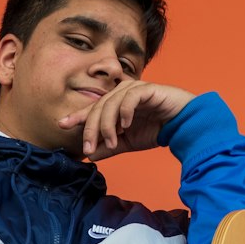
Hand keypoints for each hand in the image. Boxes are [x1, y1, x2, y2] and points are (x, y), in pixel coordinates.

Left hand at [59, 81, 194, 161]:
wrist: (182, 124)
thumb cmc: (155, 130)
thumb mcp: (128, 143)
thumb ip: (109, 147)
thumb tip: (90, 155)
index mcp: (115, 105)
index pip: (93, 109)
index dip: (77, 116)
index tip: (62, 124)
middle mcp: (122, 93)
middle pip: (98, 107)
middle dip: (91, 128)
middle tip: (89, 147)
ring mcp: (134, 89)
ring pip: (111, 102)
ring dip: (108, 124)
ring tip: (112, 141)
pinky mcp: (148, 89)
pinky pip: (130, 98)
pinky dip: (125, 112)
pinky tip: (126, 126)